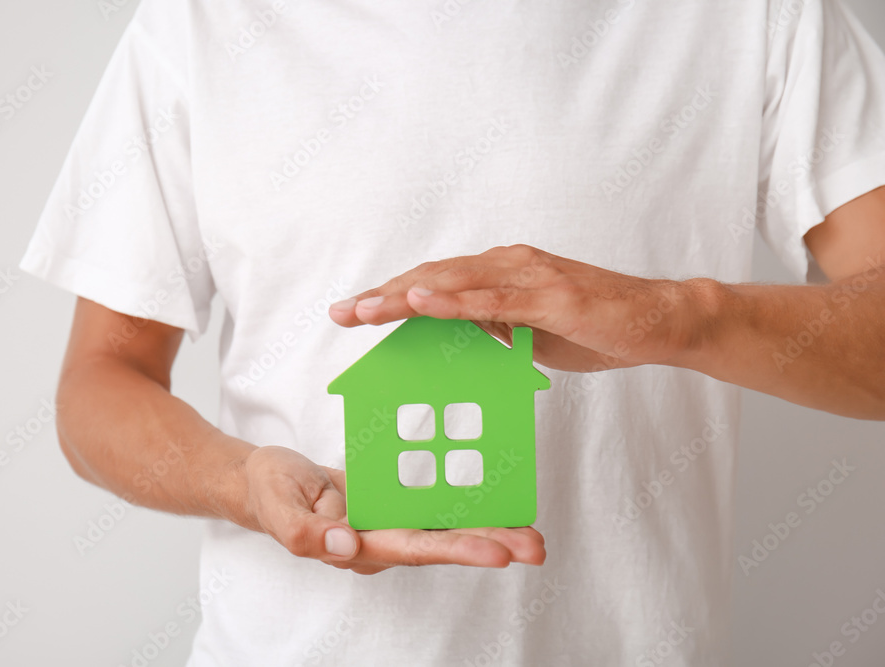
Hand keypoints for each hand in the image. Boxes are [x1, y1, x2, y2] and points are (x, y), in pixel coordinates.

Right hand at [241, 445, 545, 574]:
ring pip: (444, 529)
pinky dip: (467, 507)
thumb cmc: (271, 491)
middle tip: (535, 547)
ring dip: (489, 531)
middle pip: (441, 546)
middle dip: (490, 546)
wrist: (268, 479)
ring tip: (532, 535)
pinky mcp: (392, 504)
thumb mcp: (276, 506)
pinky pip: (434, 508)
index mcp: (355, 545)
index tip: (499, 552)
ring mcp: (388, 523)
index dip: (457, 550)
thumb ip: (306, 532)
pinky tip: (498, 505)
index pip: (413, 550)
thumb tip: (348, 543)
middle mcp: (380, 540)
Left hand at [328, 245, 717, 371]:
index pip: (436, 284)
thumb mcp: (533, 335)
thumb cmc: (597, 327)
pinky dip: (451, 299)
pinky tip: (419, 301)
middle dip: (383, 296)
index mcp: (501, 274)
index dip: (393, 296)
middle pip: (432, 277)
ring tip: (362, 310)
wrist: (658, 322)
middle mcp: (507, 266)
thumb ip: (495, 331)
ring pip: (452, 283)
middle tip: (341, 313)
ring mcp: (527, 276)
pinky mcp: (548, 295)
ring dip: (403, 296)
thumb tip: (459, 341)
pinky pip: (491, 298)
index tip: (355, 312)